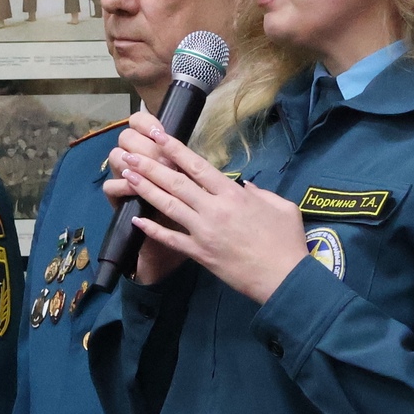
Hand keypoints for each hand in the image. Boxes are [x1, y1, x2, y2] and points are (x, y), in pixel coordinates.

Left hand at [106, 111, 309, 302]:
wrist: (284, 279)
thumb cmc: (287, 241)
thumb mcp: (282, 207)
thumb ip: (262, 192)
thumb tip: (246, 186)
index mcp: (234, 194)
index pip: (198, 166)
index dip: (175, 148)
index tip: (158, 134)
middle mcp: (214, 209)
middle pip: (176, 182)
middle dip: (150, 165)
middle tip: (129, 153)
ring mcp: (204, 232)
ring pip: (168, 205)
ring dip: (145, 189)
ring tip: (126, 175)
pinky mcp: (200, 253)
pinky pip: (171, 238)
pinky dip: (152, 229)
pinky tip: (135, 220)